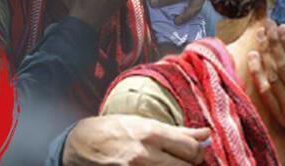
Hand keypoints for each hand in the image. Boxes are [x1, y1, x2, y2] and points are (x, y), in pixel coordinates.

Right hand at [62, 115, 209, 165]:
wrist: (78, 144)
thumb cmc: (113, 130)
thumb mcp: (143, 123)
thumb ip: (177, 132)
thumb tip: (206, 134)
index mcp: (151, 133)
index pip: (192, 149)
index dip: (198, 153)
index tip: (194, 153)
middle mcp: (145, 154)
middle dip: (188, 165)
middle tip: (181, 161)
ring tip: (168, 164)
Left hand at [247, 20, 284, 162]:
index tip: (284, 27)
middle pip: (284, 69)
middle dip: (275, 43)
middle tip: (269, 24)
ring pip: (272, 79)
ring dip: (265, 54)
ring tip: (261, 34)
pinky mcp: (284, 120)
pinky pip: (266, 94)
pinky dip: (258, 75)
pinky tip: (254, 57)